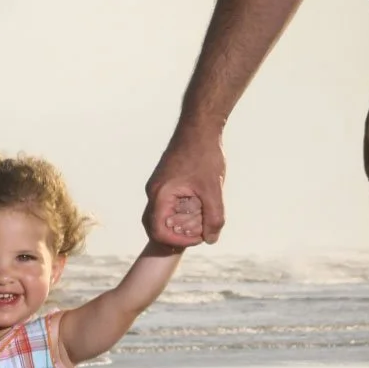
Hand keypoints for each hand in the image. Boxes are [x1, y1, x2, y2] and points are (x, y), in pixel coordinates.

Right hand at [143, 129, 225, 246]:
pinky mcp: (165, 183)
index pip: (158, 231)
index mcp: (160, 195)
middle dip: (177, 235)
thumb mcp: (213, 189)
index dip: (179, 241)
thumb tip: (211, 240)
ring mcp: (158, 188)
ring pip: (162, 217)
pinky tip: (199, 205)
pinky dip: (181, 212)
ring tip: (202, 217)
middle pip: (155, 228)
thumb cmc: (204, 154)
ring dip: (180, 224)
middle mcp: (154, 193)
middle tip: (200, 232)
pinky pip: (167, 206)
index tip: (200, 236)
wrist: (200, 126)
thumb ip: (214, 217)